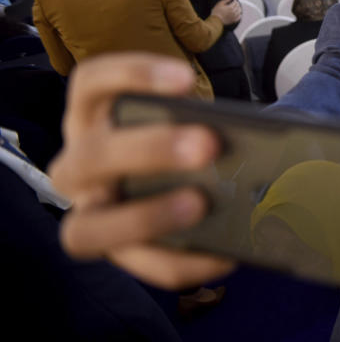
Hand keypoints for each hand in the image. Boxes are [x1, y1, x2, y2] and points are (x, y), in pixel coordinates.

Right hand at [50, 53, 234, 288]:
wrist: (172, 180)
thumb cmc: (180, 140)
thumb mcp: (185, 123)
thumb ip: (205, 124)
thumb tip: (258, 142)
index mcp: (92, 117)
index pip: (90, 83)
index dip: (131, 75)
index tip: (185, 78)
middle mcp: (78, 165)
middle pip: (92, 156)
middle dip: (150, 150)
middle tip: (209, 144)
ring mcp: (90, 214)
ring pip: (88, 228)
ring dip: (147, 217)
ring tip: (201, 205)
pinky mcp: (117, 253)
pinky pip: (139, 266)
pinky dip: (184, 263)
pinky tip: (225, 255)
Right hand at [212, 0, 241, 24]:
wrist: (215, 20)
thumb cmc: (216, 11)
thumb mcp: (220, 3)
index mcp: (230, 7)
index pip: (235, 2)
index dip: (235, 0)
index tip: (234, 0)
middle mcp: (233, 12)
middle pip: (238, 6)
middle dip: (237, 4)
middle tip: (235, 3)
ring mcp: (234, 17)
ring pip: (239, 11)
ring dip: (239, 8)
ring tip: (237, 7)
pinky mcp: (233, 20)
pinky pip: (239, 17)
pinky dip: (239, 14)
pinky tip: (238, 13)